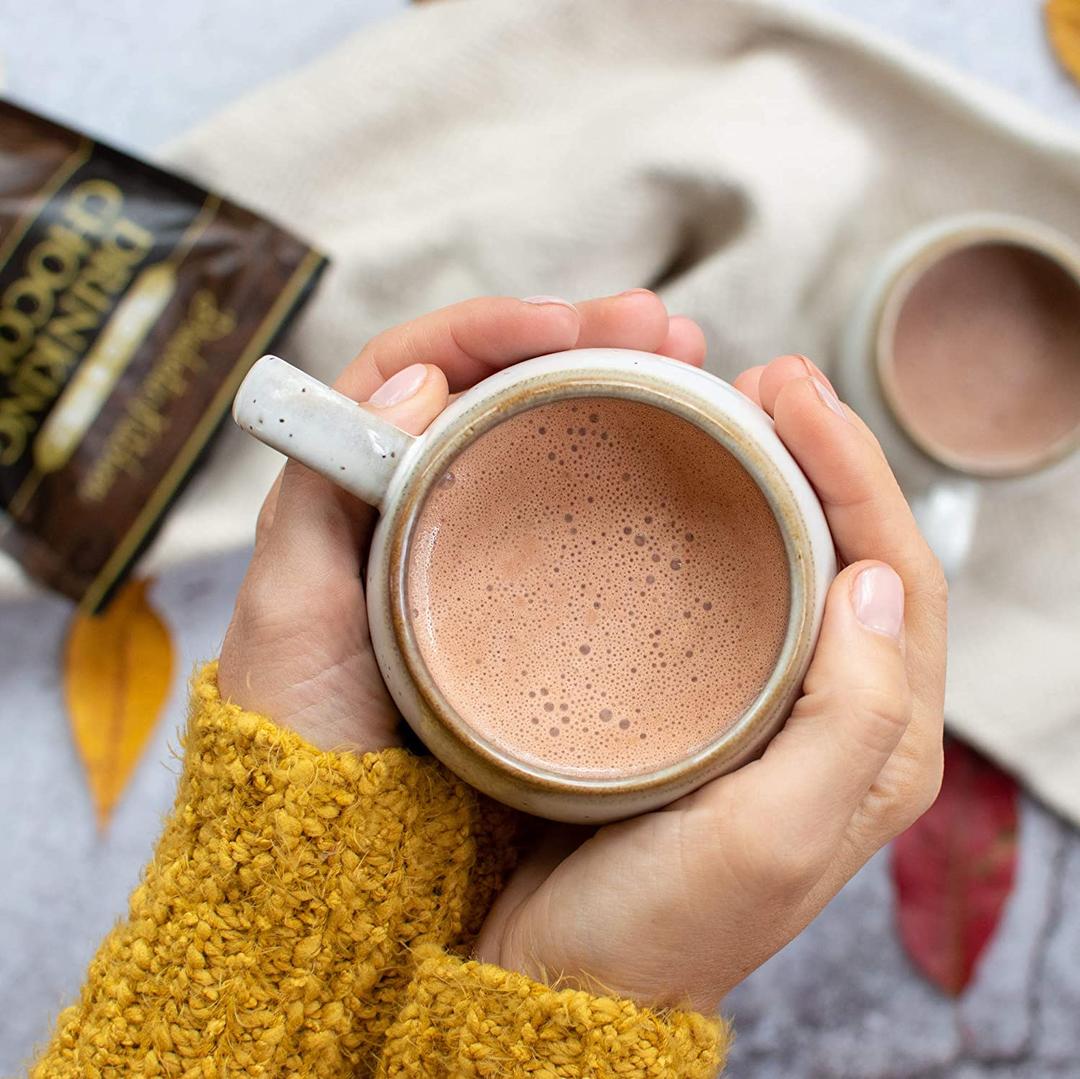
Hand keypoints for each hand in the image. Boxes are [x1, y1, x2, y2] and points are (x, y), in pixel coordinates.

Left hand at [217, 291, 705, 750]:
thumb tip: (420, 381)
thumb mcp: (291, 604)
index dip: (496, 328)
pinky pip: (578, 516)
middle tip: (667, 331)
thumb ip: (325, 494)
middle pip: (504, 388)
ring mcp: (485, 546)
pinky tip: (682, 464)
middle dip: (586, 342)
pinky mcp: (531, 597)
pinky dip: (627, 478)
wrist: (342, 832)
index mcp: (362, 483)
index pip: (427, 365)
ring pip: (549, 441)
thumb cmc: (304, 722)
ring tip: (693, 370)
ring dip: (619, 393)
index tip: (575, 323)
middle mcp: (426, 498)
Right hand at [474, 354, 946, 1012]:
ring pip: (802, 568)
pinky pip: (741, 598)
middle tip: (763, 381)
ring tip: (731, 414)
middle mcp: (843, 720)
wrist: (554, 973)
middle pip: (860, 556)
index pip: (903, 575)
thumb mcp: (769, 836)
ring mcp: (774, 709)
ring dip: (780, 483)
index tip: (793, 392)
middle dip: (825, 457)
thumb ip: (854, 716)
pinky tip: (690, 496)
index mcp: (879, 746)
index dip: (858, 471)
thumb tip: (877, 579)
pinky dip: (729, 533)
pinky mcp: (710, 704)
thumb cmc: (655, 923)